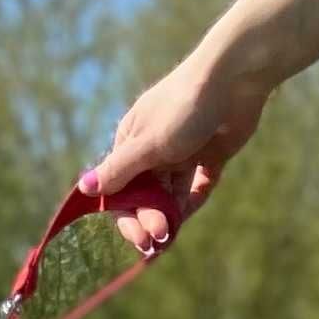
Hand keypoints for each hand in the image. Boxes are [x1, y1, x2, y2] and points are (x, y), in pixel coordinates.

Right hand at [82, 44, 273, 254]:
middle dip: (150, 218)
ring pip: (173, 193)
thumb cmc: (185, 107)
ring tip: (173, 235)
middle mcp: (154, 148)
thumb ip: (119, 170)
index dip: (128, 216)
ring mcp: (183, 151)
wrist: (234, 80)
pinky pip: (199, 184)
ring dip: (171, 214)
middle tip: (160, 238)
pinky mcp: (210, 154)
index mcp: (132, 142)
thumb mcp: (148, 143)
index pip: (121, 189)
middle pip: (147, 194)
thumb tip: (84, 188)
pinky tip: (191, 208)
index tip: (140, 238)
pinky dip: (194, 198)